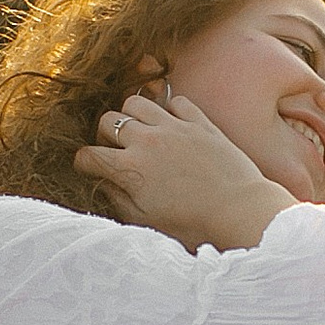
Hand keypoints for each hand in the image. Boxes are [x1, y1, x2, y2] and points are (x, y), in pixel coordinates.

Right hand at [74, 89, 294, 252]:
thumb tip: (103, 181)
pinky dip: (169, 109)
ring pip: (136, 102)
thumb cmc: (194, 224)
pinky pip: (175, 101)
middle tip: (118, 150)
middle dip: (105, 135)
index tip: (91, 169)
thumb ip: (119, 199)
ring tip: (141, 132)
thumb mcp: (147, 222)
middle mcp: (147, 141)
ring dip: (132, 116)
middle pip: (108, 121)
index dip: (85, 163)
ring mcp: (174, 127)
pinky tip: (173, 125)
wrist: (240, 210)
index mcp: (130, 169)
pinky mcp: (200, 122)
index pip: (89, 155)